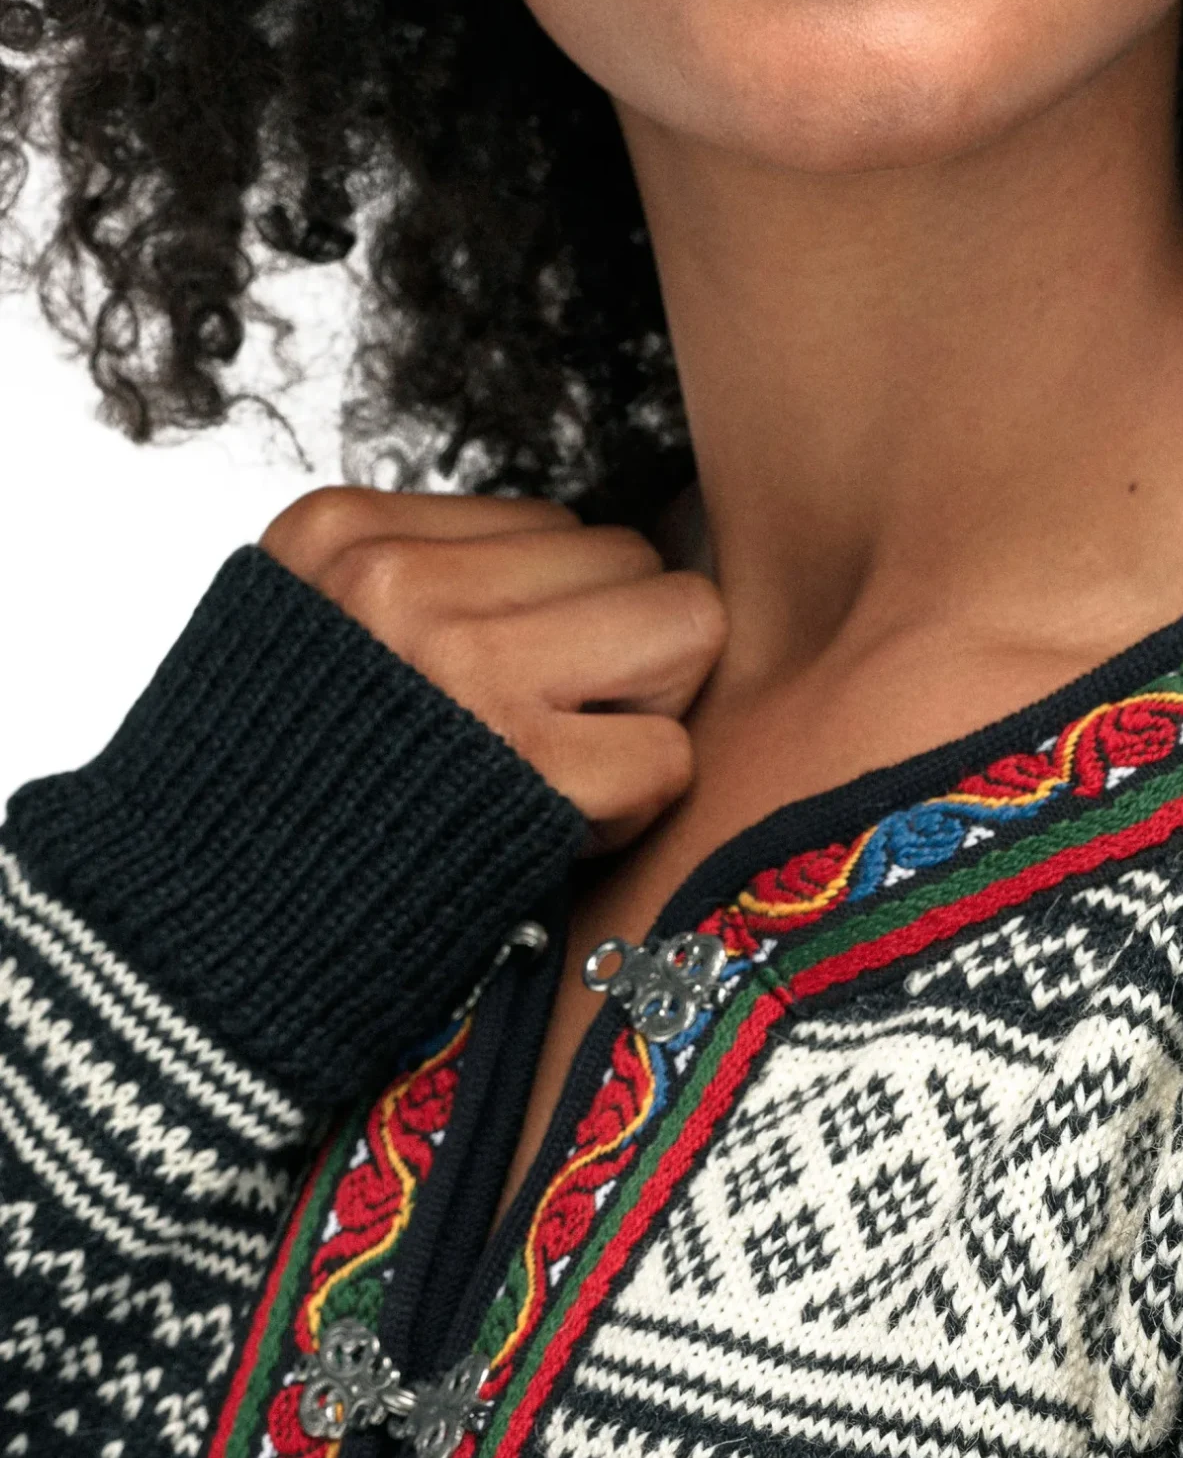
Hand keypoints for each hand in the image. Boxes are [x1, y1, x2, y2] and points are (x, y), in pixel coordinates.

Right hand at [260, 488, 724, 852]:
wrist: (222, 933)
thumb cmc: (296, 797)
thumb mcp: (320, 636)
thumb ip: (430, 580)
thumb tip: (590, 563)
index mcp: (342, 534)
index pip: (554, 524)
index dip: (555, 616)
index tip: (496, 692)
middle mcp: (399, 583)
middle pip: (633, 558)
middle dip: (622, 649)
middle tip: (552, 733)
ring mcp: (462, 667)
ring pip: (685, 628)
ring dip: (646, 714)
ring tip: (556, 773)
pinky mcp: (525, 766)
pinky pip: (669, 752)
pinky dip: (634, 807)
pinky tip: (556, 830)